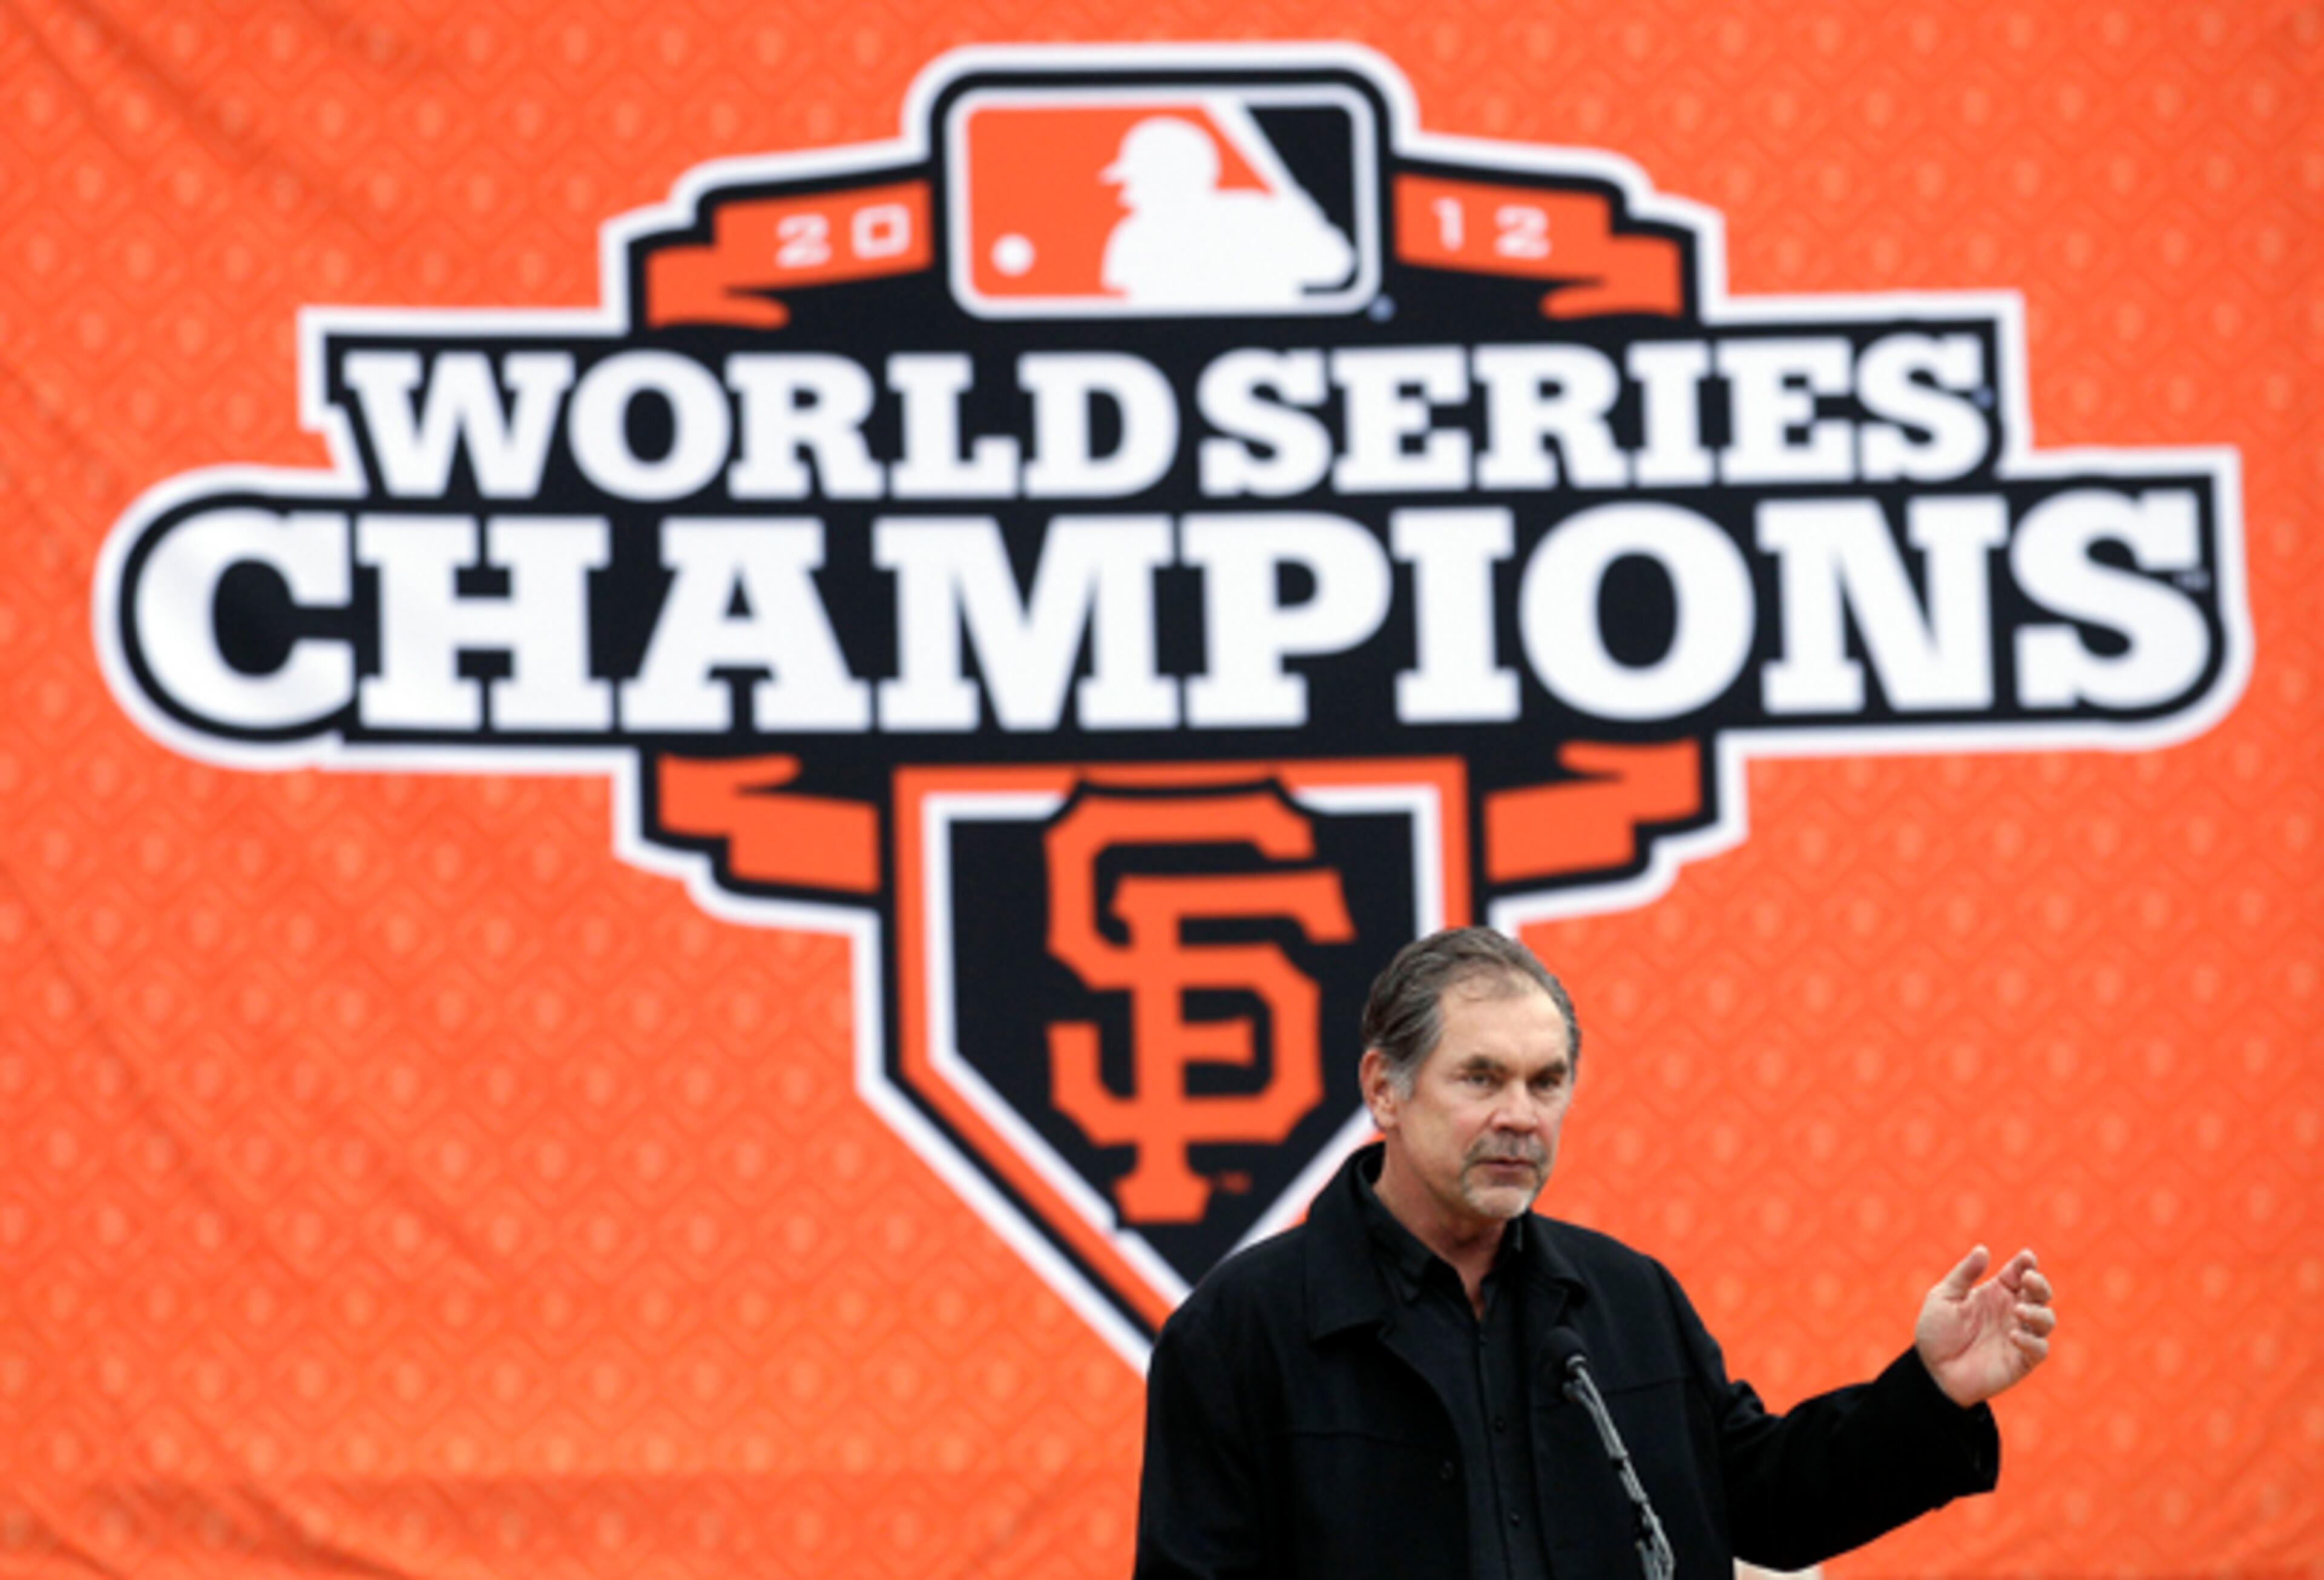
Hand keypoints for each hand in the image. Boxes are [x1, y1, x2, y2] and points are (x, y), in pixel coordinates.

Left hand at [1914, 1245, 2054, 1407]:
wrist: (1932, 1372)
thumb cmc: (1936, 1332)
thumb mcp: (1944, 1297)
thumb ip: (1964, 1274)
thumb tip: (1983, 1249)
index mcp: (1996, 1293)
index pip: (2019, 1273)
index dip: (2026, 1263)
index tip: (2026, 1257)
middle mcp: (2011, 1312)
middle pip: (2039, 1294)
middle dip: (2040, 1284)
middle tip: (2029, 1279)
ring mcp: (2019, 1336)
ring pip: (2046, 1320)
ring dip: (2038, 1312)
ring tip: (2019, 1310)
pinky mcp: (2021, 1361)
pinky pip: (2039, 1349)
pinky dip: (2032, 1341)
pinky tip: (2013, 1336)